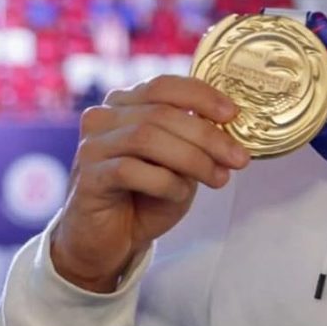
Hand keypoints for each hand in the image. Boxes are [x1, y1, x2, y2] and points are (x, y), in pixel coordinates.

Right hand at [50, 76, 249, 292]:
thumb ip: (194, 139)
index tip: (233, 114)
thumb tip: (231, 125)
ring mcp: (91, 146)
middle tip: (238, 158)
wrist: (110, 240)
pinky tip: (179, 194)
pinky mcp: (88, 177)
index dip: (202, 96)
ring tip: (217, 178)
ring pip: (147, 138)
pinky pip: (130, 170)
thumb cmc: (146, 195)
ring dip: (192, 159)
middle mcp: (103, 118)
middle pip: (161, 113)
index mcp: (125, 104)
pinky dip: (164, 182)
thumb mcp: (179, 162)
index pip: (164, 85)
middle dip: (207, 136)